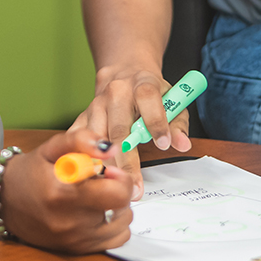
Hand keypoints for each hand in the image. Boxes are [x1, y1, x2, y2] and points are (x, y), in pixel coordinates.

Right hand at [0, 130, 134, 253]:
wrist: (4, 199)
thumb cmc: (29, 173)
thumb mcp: (51, 147)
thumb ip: (81, 140)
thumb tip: (109, 148)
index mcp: (64, 194)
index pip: (117, 194)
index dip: (120, 179)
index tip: (108, 171)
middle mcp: (70, 222)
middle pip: (122, 210)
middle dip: (117, 192)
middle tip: (100, 183)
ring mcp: (74, 240)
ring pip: (123, 227)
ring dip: (116, 211)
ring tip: (96, 198)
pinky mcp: (76, 250)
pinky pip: (113, 241)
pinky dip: (111, 227)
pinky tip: (96, 214)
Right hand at [73, 64, 192, 193]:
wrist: (123, 74)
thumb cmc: (150, 93)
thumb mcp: (171, 101)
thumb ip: (177, 124)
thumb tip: (183, 145)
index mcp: (142, 83)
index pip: (148, 98)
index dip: (156, 121)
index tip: (163, 144)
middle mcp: (116, 92)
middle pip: (118, 127)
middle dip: (126, 160)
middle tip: (134, 186)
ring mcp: (96, 104)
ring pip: (96, 137)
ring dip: (105, 164)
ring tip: (113, 186)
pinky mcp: (83, 116)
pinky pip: (77, 139)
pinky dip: (83, 158)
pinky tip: (91, 177)